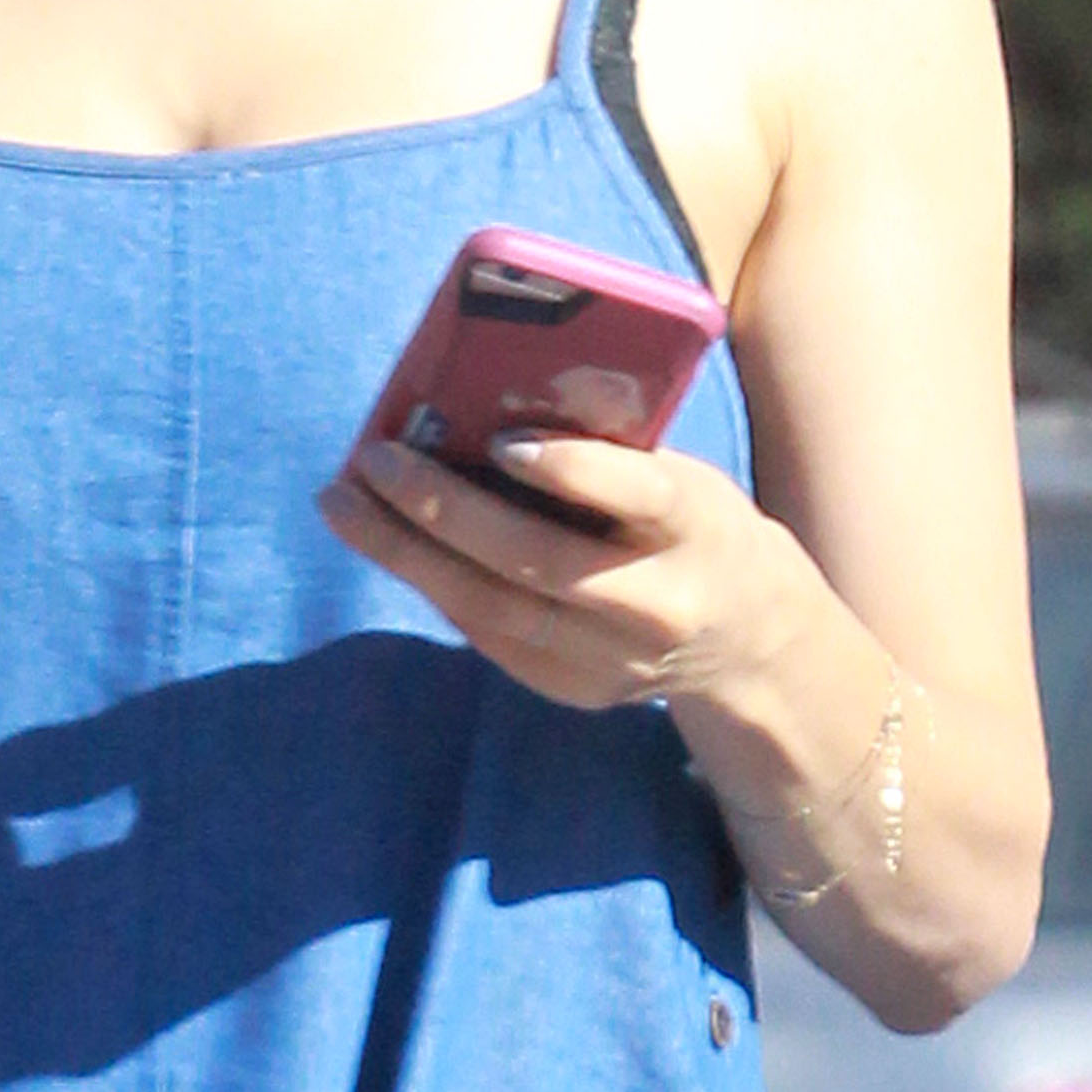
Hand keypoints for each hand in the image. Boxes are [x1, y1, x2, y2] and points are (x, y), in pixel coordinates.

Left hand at [317, 427, 799, 750]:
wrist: (746, 637)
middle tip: (373, 459)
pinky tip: (387, 542)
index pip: (641, 497)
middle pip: (541, 562)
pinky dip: (433, 583)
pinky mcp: (577, 690)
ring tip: (344, 503)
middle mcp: (658, 602)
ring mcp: (615, 660)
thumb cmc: (692, 524)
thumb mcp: (681, 473)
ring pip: (496, 610)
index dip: (573, 471)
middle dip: (445, 511)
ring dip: (408, 553)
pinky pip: (490, 635)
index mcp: (696, 526)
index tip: (505, 442)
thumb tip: (489, 401)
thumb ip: (608, 449)